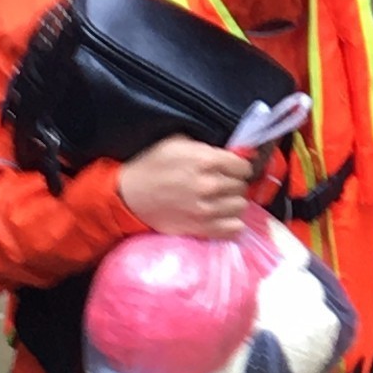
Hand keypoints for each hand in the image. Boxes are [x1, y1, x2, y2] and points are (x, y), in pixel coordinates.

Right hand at [118, 136, 253, 238]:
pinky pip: (234, 229)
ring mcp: (207, 210)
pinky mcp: (201, 229)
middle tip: (221, 184)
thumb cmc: (152, 166)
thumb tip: (232, 151)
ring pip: (241, 206)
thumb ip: (206, 146)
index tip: (230, 169)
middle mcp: (210, 185)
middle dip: (234, 184)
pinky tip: (221, 217)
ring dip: (232, 203)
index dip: (238, 167)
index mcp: (206, 160)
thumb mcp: (177, 142)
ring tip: (220, 200)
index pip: (243, 166)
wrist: (129, 196)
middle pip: (242, 186)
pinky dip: (231, 223)